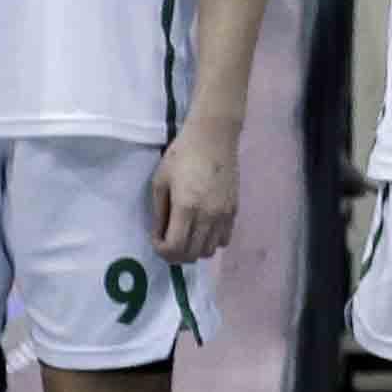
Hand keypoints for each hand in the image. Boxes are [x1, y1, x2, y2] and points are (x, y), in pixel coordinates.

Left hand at [148, 118, 239, 266]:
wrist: (214, 137)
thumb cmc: (181, 155)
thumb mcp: (161, 181)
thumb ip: (160, 212)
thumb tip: (160, 234)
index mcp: (186, 208)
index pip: (174, 247)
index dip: (162, 250)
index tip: (156, 239)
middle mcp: (207, 216)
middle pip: (192, 254)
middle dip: (176, 254)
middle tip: (167, 242)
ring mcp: (224, 215)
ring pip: (209, 251)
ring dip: (194, 249)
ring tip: (186, 236)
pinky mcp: (234, 210)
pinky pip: (224, 240)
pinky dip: (211, 241)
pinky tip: (202, 228)